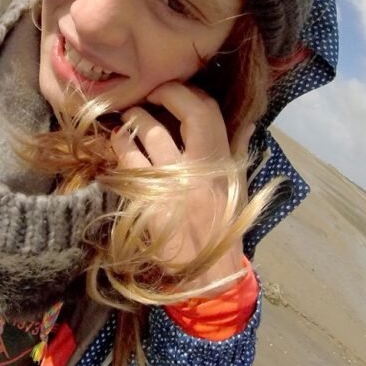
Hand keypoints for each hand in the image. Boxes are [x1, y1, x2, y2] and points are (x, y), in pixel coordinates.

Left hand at [110, 82, 250, 289]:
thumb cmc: (224, 226)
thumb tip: (248, 120)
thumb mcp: (237, 187)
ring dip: (134, 120)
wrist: (208, 273)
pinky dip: (120, 148)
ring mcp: (173, 183)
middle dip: (160, 97)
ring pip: (149, 134)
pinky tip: (117, 145)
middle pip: (183, 113)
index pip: (207, 110)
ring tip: (128, 121)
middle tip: (145, 99)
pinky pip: (128, 162)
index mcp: (222, 161)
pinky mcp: (148, 201)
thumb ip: (238, 151)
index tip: (169, 92)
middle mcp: (200, 167)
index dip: (185, 92)